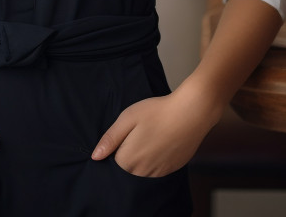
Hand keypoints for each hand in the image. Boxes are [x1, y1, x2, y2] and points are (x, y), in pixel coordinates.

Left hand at [91, 82, 221, 177]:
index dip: (117, 146)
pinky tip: (161, 142)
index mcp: (129, 160)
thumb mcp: (127, 118)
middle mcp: (143, 172)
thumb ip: (110, 139)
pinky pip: (156, 170)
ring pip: (142, 171)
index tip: (126, 133)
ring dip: (142, 158)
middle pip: (127, 168)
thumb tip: (95, 156)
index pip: (113, 162)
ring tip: (151, 136)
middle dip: (128, 153)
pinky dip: (156, 159)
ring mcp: (159, 173)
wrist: (190, 113)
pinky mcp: (172, 170)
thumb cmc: (157, 112)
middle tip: (139, 133)